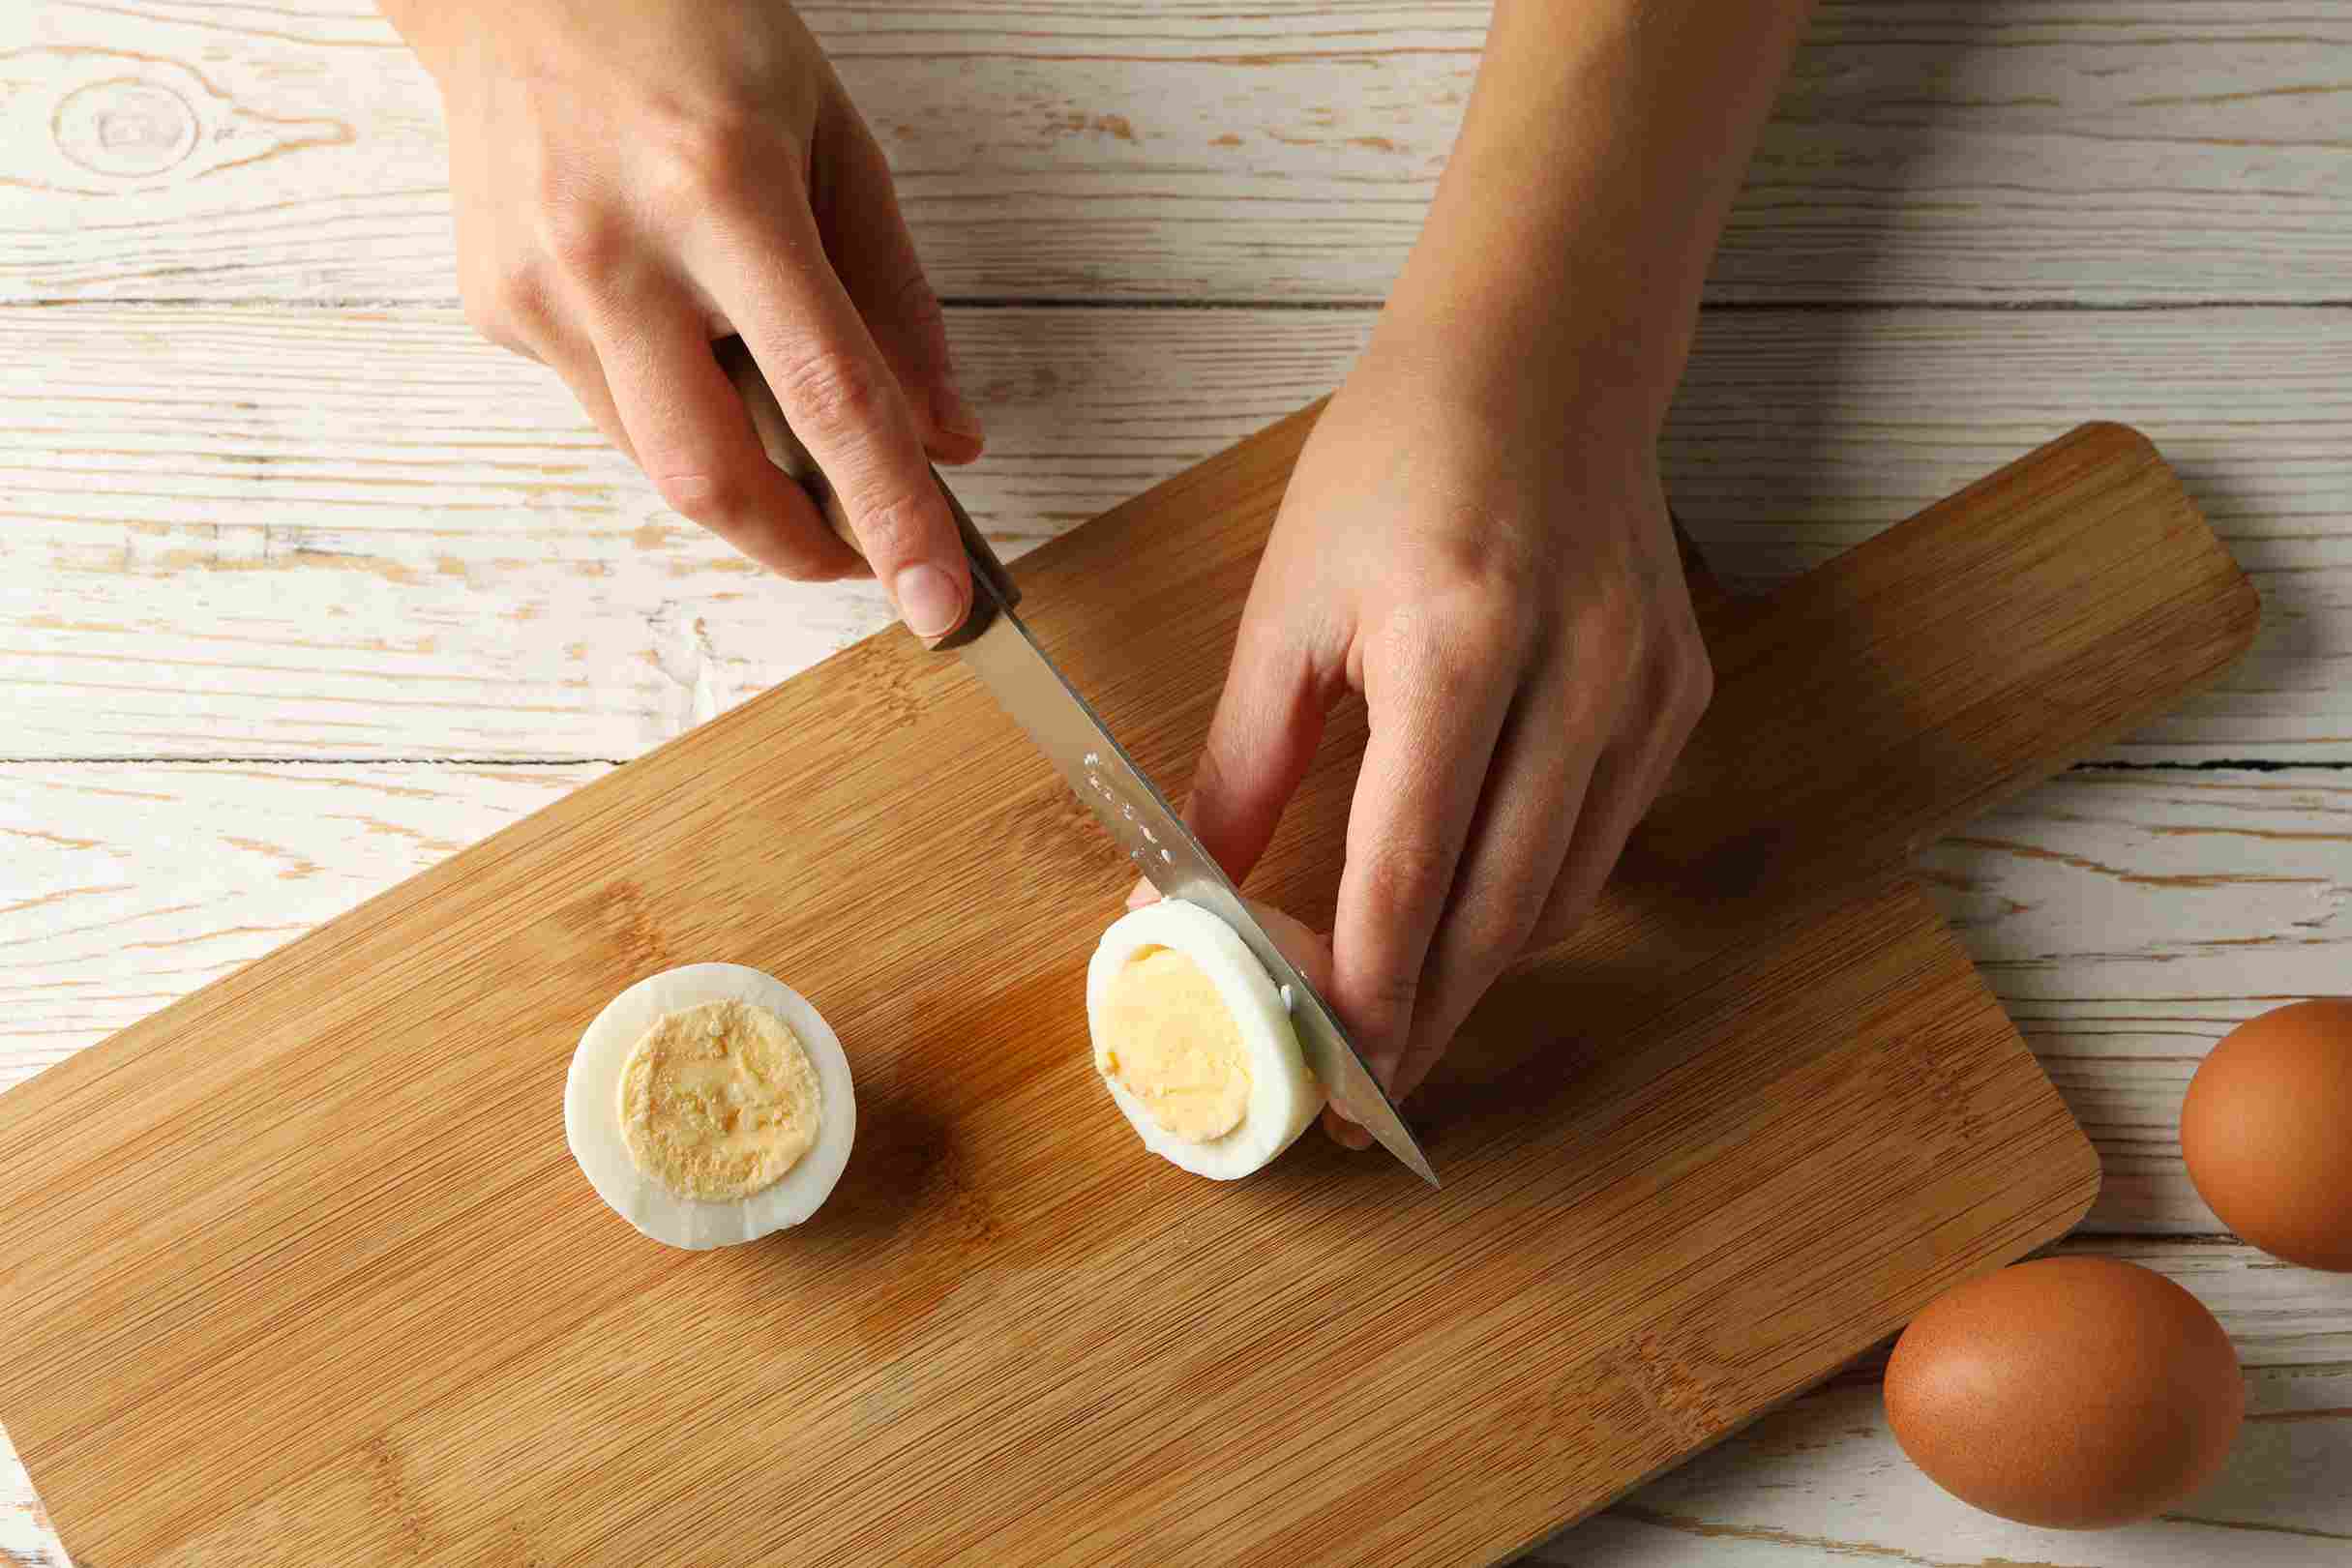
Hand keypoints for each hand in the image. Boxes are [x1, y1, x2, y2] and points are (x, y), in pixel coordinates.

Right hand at [385, 0, 981, 635]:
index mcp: (721, 192)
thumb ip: (894, 299)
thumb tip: (945, 438)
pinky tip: (677, 322)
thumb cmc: (689, 28)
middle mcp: (613, 251)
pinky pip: (610, 409)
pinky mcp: (496, 312)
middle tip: (860, 554)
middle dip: (802, 550)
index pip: (828, 399)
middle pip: (716, 479)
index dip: (893, 518)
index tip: (940, 605)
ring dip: (741, 473)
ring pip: (658, 462)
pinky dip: (673, 406)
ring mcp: (538, 289)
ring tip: (770, 394)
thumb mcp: (832, 136)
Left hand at [1182, 314, 1712, 1143]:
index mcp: (1455, 646)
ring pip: (1560, 895)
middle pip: (1497, 914)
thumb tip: (1185, 895)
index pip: (1408, 873)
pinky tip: (1470, 903)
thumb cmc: (1395, 462)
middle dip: (1423, 1018)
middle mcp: (1571, 678)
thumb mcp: (1287, 608)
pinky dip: (1531, 894)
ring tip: (1401, 1006)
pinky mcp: (1679, 694)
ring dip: (1475, 967)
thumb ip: (1242, 766)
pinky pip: (1602, 840)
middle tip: (1363, 1089)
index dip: (1366, 994)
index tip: (1329, 1074)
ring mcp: (1642, 690)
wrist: (1538, 360)